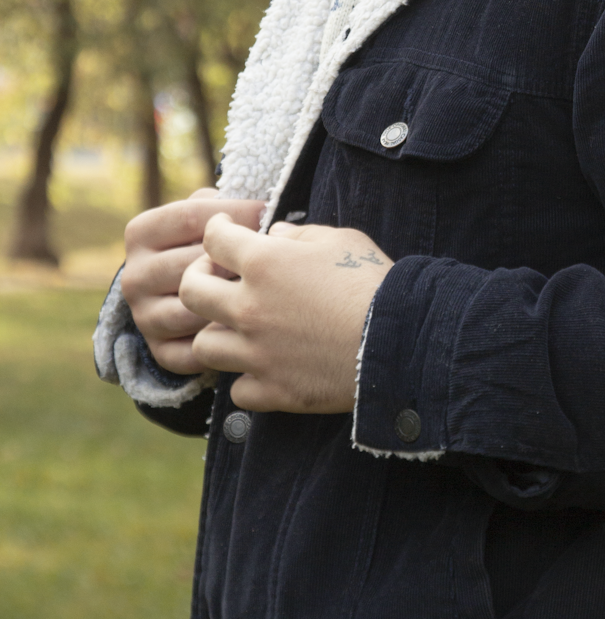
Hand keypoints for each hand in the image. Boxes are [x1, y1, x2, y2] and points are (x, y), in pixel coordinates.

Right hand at [120, 189, 265, 374]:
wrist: (179, 292)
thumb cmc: (204, 242)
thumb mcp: (205, 213)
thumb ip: (220, 205)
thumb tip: (261, 214)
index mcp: (140, 233)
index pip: (191, 217)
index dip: (234, 213)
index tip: (266, 214)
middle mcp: (134, 276)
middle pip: (193, 265)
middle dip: (236, 261)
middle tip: (267, 259)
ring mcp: (144, 317)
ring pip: (193, 310)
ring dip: (230, 303)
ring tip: (259, 291)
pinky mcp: (159, 351)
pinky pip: (195, 351)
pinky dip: (224, 341)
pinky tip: (247, 326)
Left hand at [179, 216, 392, 412]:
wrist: (398, 340)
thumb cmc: (372, 281)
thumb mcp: (340, 240)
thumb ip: (298, 235)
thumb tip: (275, 237)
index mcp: (264, 263)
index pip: (213, 238)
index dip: (216, 228)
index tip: (223, 229)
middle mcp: (249, 307)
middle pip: (191, 292)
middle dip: (196, 278)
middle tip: (216, 277)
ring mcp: (256, 353)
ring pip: (203, 346)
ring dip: (216, 333)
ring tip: (237, 328)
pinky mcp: (273, 390)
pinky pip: (236, 390)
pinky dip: (245, 379)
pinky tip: (263, 367)